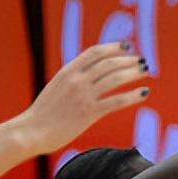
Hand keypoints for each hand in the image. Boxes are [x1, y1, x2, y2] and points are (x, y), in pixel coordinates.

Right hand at [17, 43, 149, 153]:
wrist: (31, 132)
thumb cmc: (43, 114)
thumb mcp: (56, 88)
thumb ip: (72, 80)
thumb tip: (88, 74)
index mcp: (67, 72)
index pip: (94, 52)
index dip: (113, 47)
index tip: (127, 46)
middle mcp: (76, 80)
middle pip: (108, 63)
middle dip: (128, 60)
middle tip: (141, 61)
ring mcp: (83, 96)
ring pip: (115, 78)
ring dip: (133, 73)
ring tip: (146, 72)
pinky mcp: (89, 113)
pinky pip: (117, 101)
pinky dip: (133, 95)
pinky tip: (144, 92)